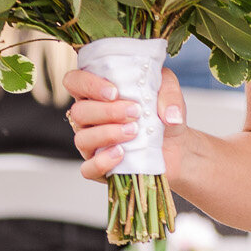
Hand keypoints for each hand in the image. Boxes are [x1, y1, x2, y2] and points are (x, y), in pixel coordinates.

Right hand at [64, 64, 187, 182]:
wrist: (176, 146)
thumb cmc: (162, 115)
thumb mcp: (169, 93)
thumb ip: (168, 93)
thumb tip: (170, 115)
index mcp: (97, 94)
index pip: (74, 82)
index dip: (87, 84)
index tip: (114, 92)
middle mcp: (90, 118)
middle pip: (78, 112)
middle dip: (107, 111)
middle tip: (134, 112)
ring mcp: (92, 144)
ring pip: (81, 138)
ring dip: (107, 134)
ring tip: (134, 132)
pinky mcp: (100, 168)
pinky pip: (88, 168)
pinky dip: (102, 161)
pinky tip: (122, 153)